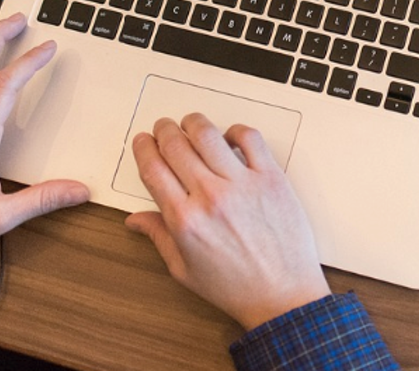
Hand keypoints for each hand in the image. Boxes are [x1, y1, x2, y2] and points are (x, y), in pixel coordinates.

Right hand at [125, 114, 330, 329]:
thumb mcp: (185, 270)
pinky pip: (250, 138)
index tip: (143, 142)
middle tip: (164, 128)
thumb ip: (159, 237)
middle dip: (164, 131)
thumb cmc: (237, 287)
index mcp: (184, 219)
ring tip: (191, 124)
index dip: (143, 148)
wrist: (282, 295)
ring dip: (194, 123)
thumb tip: (136, 219)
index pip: (153, 168)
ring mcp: (242, 184)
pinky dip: (235, 130)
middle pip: (176, 145)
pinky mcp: (271, 178)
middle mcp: (210, 196)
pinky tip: (229, 137)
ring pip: (208, 134)